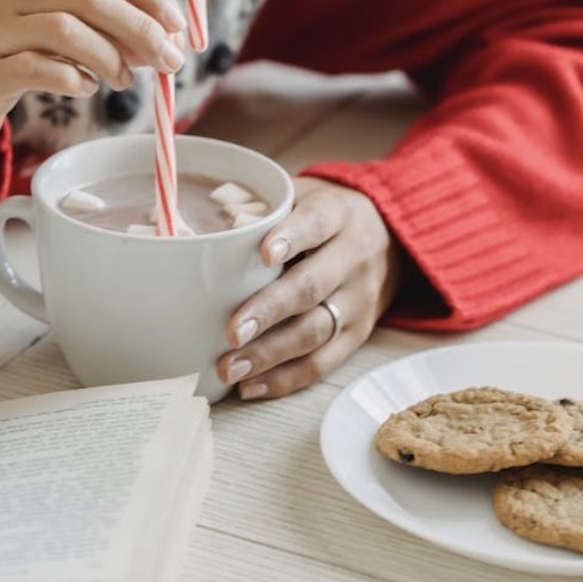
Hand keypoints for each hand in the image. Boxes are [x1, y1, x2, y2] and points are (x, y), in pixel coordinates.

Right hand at [0, 0, 188, 156]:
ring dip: (111, 58)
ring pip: (66, 30)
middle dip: (140, 28)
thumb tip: (166, 35)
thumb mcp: (47, 18)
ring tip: (124, 80)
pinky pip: (41, 70)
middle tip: (168, 60)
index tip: (176, 22)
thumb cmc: (9, 52)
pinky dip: (75, 80)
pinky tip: (86, 88)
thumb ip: (98, 18)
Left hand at [217, 177, 400, 399]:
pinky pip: (323, 362)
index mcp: (338, 214)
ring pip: (316, 331)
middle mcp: (354, 257)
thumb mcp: (304, 195)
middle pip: (312, 287)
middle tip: (231, 332)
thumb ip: (263, 209)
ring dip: (270, 354)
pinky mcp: (358, 334)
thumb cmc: (324, 217)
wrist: (390, 237)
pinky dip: (286, 378)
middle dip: (269, 311)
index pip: (316, 224)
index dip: (290, 238)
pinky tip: (251, 386)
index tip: (262, 254)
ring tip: (230, 367)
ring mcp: (360, 300)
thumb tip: (193, 230)